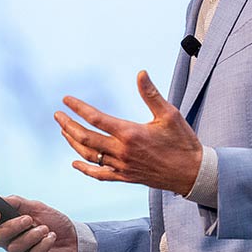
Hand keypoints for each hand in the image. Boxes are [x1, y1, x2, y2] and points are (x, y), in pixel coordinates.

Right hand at [0, 194, 77, 251]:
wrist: (75, 239)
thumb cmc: (54, 223)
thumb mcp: (36, 207)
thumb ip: (17, 202)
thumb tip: (1, 199)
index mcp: (8, 226)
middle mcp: (10, 242)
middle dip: (12, 226)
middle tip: (28, 219)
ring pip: (14, 248)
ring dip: (31, 236)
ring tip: (46, 229)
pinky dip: (43, 245)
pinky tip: (51, 238)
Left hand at [56, 70, 203, 194]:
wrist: (193, 173)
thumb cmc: (183, 142)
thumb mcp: (170, 114)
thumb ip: (151, 94)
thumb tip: (140, 73)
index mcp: (130, 133)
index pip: (96, 118)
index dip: (78, 108)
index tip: (66, 100)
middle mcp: (122, 151)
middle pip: (86, 138)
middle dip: (68, 125)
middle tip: (57, 115)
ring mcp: (122, 166)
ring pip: (90, 155)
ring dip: (74, 142)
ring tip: (64, 131)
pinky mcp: (126, 177)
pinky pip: (100, 175)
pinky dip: (85, 170)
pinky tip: (75, 164)